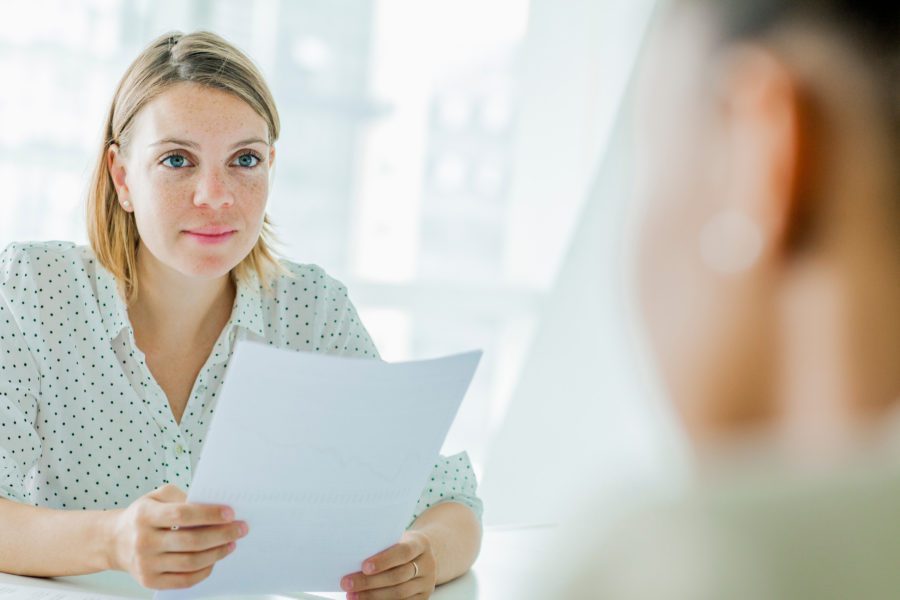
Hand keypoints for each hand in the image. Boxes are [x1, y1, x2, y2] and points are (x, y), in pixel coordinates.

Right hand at [105, 483, 247, 588]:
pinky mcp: (150, 581)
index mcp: (145, 516)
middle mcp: (143, 541)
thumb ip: (182, 497)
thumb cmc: (143, 516)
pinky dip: (204, 571)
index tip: (231, 513)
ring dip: (217, 553)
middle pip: (191, 541)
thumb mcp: (157, 496)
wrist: (115, 541)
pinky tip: (215, 559)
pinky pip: (184, 580)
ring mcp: (146, 564)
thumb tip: (212, 506)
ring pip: (191, 562)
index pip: (182, 515)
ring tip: (232, 543)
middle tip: (241, 529)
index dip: (209, 514)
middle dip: (221, 535)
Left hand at [340, 530, 436, 598]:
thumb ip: (382, 545)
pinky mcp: (423, 597)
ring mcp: (426, 583)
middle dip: (370, 582)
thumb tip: (353, 556)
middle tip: (348, 583)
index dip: (384, 560)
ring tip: (352, 595)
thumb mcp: (398, 538)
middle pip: (398, 576)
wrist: (424, 556)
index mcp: (420, 544)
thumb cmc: (403, 545)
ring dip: (372, 596)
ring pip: (399, 593)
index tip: (364, 566)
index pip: (403, 552)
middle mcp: (427, 564)